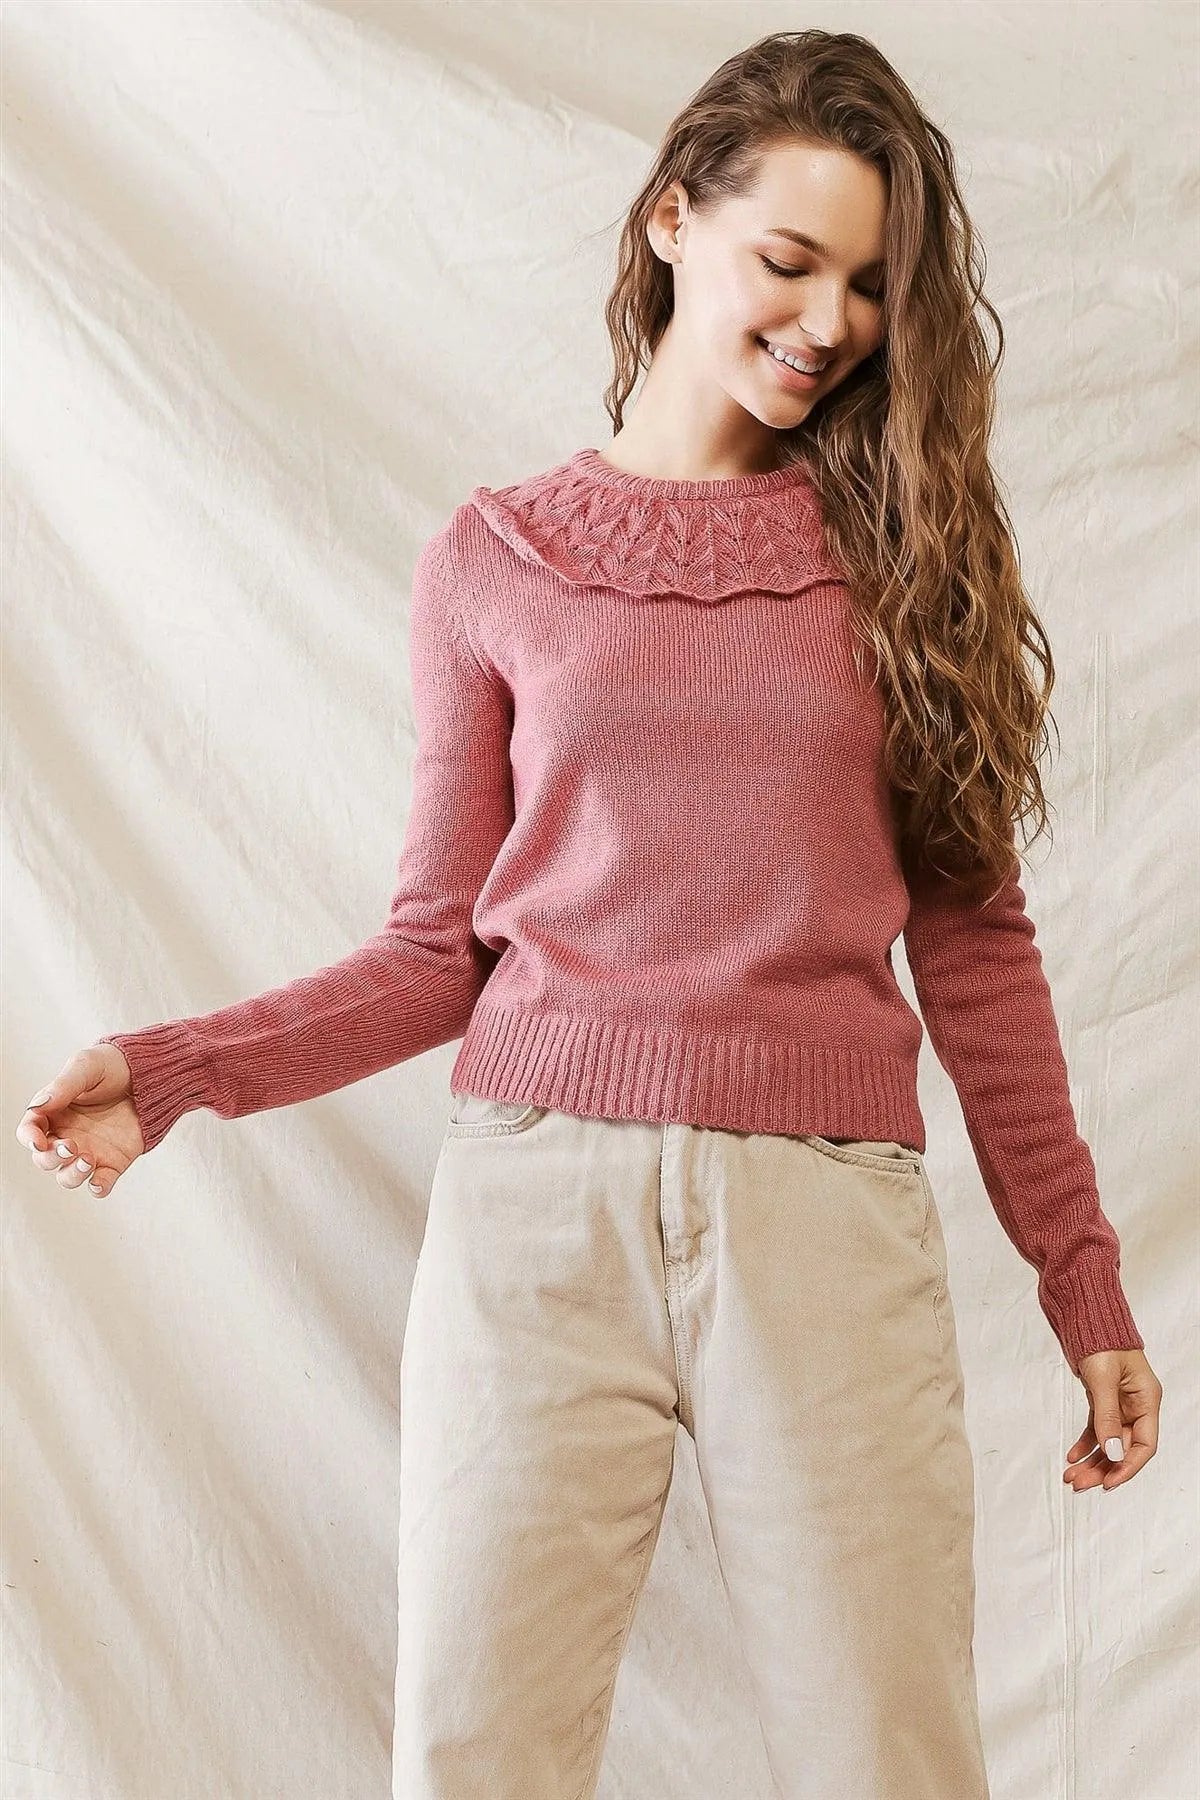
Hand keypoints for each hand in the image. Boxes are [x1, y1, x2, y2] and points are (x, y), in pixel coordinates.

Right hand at [15, 1044, 143, 1196]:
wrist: (151, 1074)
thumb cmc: (113, 1065)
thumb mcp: (86, 1066)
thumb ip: (63, 1086)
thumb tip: (39, 1107)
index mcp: (54, 1112)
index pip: (29, 1131)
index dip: (29, 1138)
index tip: (38, 1140)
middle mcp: (67, 1135)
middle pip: (44, 1159)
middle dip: (52, 1158)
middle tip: (70, 1146)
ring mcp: (89, 1150)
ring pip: (68, 1177)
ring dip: (72, 1175)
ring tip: (87, 1160)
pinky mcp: (113, 1161)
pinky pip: (100, 1184)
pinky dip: (97, 1188)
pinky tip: (99, 1183)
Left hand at [1063, 1348, 1161, 1492]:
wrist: (1085, 1315)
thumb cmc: (1101, 1339)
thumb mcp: (1103, 1379)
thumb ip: (1107, 1416)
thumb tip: (1112, 1452)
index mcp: (1147, 1400)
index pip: (1144, 1445)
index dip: (1127, 1467)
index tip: (1108, 1483)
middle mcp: (1136, 1405)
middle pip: (1124, 1448)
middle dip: (1103, 1468)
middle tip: (1079, 1484)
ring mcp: (1119, 1404)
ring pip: (1108, 1441)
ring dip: (1092, 1460)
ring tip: (1071, 1476)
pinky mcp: (1102, 1399)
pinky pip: (1096, 1428)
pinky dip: (1085, 1443)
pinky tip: (1072, 1455)